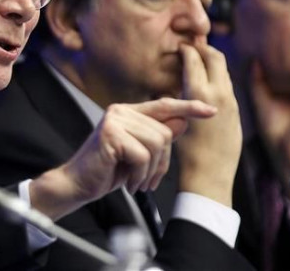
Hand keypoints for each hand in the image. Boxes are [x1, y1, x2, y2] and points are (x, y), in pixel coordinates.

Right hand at [29, 97, 216, 220]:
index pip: (165, 106)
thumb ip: (160, 136)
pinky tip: (127, 181)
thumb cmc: (107, 170)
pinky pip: (141, 155)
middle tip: (145, 178)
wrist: (78, 183)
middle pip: (163, 132)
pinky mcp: (110, 134)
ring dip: (148, 170)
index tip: (211, 111)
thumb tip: (183, 121)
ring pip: (155, 144)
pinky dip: (138, 174)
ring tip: (135, 179)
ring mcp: (114, 120)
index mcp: (129, 112)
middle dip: (160, 162)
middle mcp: (121, 110)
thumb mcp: (140, 154)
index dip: (188, 107)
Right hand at [176, 43, 241, 206]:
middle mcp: (219, 93)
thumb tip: (170, 83)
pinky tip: (207, 85)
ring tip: (199, 63)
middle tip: (192, 47)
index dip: (186, 49)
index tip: (180, 46)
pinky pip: (228, 86)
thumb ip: (173, 97)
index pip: (194, 58)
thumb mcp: (173, 119)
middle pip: (215, 57)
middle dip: (203, 49)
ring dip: (212, 62)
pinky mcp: (237, 112)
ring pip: (224, 70)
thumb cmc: (185, 153)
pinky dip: (217, 77)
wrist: (210, 176)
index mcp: (199, 92)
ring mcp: (231, 102)